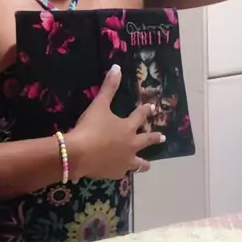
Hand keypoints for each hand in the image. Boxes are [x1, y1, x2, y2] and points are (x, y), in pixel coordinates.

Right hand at [68, 65, 165, 179]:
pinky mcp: (114, 173)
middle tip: (162, 137)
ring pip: (139, 163)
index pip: (140, 116)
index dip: (145, 111)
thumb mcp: (99, 105)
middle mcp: (130, 145)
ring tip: (147, 165)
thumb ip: (109, 87)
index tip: (152, 107)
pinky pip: (122, 172)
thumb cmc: (90, 127)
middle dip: (155, 138)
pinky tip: (121, 171)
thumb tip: (117, 67)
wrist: (79, 154)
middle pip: (146, 141)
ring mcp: (124, 161)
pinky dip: (123, 170)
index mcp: (127, 127)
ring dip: (143, 163)